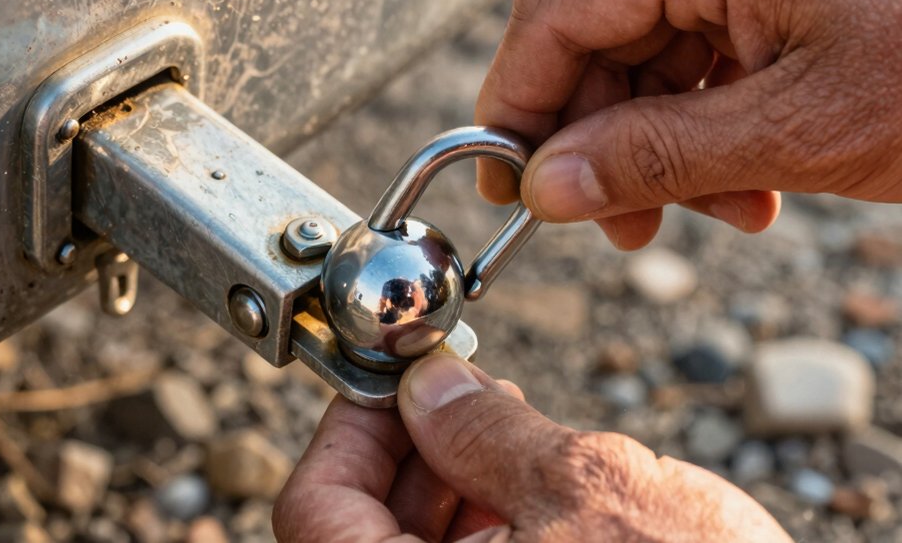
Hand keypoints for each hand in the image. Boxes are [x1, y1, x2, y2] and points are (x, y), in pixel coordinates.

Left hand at [274, 354, 789, 541]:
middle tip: (458, 395)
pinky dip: (486, 527)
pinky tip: (531, 487)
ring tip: (505, 431)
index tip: (391, 381)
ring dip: (448, 485)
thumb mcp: (593, 491)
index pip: (315, 512)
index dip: (348, 431)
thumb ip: (491, 433)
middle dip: (409, 450)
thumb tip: (429, 384)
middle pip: (359, 529)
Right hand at [477, 0, 901, 248]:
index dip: (520, 103)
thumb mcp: (795, 127)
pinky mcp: (766, 1)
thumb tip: (546, 188)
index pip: (556, 12)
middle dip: (599, 144)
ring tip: (711, 214)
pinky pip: (697, 71)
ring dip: (659, 154)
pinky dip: (706, 140)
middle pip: (595, 43)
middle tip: (615, 225)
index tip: (509, 185)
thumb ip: (655, 156)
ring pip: (644, 66)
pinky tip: (746, 191)